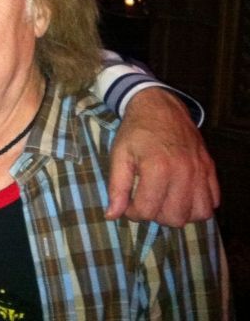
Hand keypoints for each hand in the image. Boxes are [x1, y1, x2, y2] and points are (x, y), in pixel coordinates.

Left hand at [105, 88, 218, 225]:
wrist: (160, 107)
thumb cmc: (136, 131)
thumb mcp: (119, 155)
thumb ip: (116, 187)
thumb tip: (112, 215)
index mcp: (157, 168)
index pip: (148, 210)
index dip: (133, 213)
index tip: (128, 205)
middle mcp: (183, 171)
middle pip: (174, 217)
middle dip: (156, 216)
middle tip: (146, 202)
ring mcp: (200, 171)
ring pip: (198, 214)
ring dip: (179, 214)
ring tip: (165, 202)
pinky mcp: (210, 169)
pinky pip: (213, 201)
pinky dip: (198, 205)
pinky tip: (182, 196)